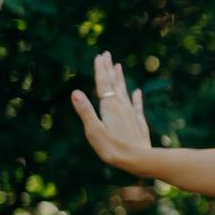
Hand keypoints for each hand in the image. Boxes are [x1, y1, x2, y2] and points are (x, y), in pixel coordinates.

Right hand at [71, 50, 152, 171]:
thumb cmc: (113, 148)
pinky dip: (136, 97)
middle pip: (114, 84)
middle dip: (109, 69)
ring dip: (120, 79)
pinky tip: (138, 91)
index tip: (100, 56)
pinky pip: (137, 106)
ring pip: (125, 92)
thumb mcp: (94, 131)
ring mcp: (131, 114)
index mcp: (109, 107)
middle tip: (107, 54)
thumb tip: (75, 92)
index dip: (100, 70)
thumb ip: (86, 111)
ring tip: (118, 66)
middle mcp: (121, 107)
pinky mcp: (139, 123)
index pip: (103, 85)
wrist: (139, 160)